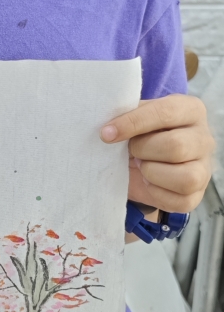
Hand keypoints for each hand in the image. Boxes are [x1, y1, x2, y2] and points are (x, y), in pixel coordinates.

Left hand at [101, 94, 213, 212]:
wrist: (145, 161)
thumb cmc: (141, 134)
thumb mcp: (136, 117)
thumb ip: (127, 115)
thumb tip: (109, 128)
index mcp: (191, 111)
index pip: (166, 112)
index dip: (133, 122)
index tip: (107, 133)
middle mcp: (204, 139)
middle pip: (175, 146)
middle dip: (142, 150)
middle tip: (131, 150)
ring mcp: (204, 169)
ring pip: (185, 177)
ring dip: (151, 173)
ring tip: (141, 165)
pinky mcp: (196, 196)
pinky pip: (180, 201)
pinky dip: (156, 193)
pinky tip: (148, 182)